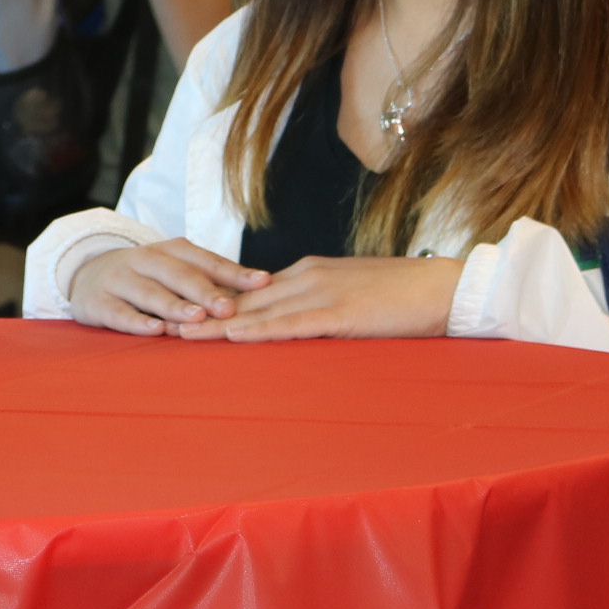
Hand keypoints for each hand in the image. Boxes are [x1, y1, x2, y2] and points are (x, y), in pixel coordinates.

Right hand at [67, 238, 264, 334]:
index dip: (234, 272)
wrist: (87, 274)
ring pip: (149, 292)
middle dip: (204, 291)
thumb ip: (211, 280)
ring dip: (174, 305)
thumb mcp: (175, 270)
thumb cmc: (147, 277)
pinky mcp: (98, 301)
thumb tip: (264, 289)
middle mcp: (145, 259)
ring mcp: (120, 279)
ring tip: (196, 318)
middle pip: (178, 274)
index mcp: (170, 249)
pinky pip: (120, 312)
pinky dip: (137, 322)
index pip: (206, 260)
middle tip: (228, 308)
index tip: (263, 282)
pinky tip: (156, 330)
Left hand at [173, 255, 463, 341]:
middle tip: (164, 322)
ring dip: (218, 324)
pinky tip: (232, 336)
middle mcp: (307, 276)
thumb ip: (321, 306)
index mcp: (310, 272)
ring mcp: (321, 292)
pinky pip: (290, 323)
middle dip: (204, 313)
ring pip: (258, 311)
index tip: (184, 312)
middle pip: (245, 298)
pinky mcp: (339, 313)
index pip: (253, 290)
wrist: (445, 288)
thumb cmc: (404, 297)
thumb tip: (297, 323)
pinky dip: (258, 330)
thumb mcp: (352, 297)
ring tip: (182, 334)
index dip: (217, 303)